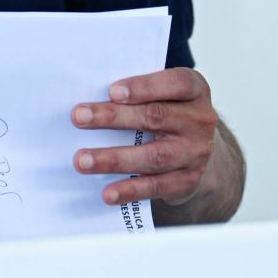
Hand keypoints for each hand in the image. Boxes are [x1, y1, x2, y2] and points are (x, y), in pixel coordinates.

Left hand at [71, 68, 221, 207]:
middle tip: (78, 117)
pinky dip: (130, 190)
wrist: (199, 151)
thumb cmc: (169, 112)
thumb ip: (138, 93)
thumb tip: (91, 101)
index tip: (112, 91)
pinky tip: (107, 193)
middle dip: (113, 117)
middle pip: (155, 117)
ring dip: (114, 159)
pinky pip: (156, 186)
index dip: (145, 87)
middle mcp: (199, 121)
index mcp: (195, 90)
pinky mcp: (187, 181)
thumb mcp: (165, 95)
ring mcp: (195, 153)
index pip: (176, 84)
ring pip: (153, 156)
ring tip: (82, 161)